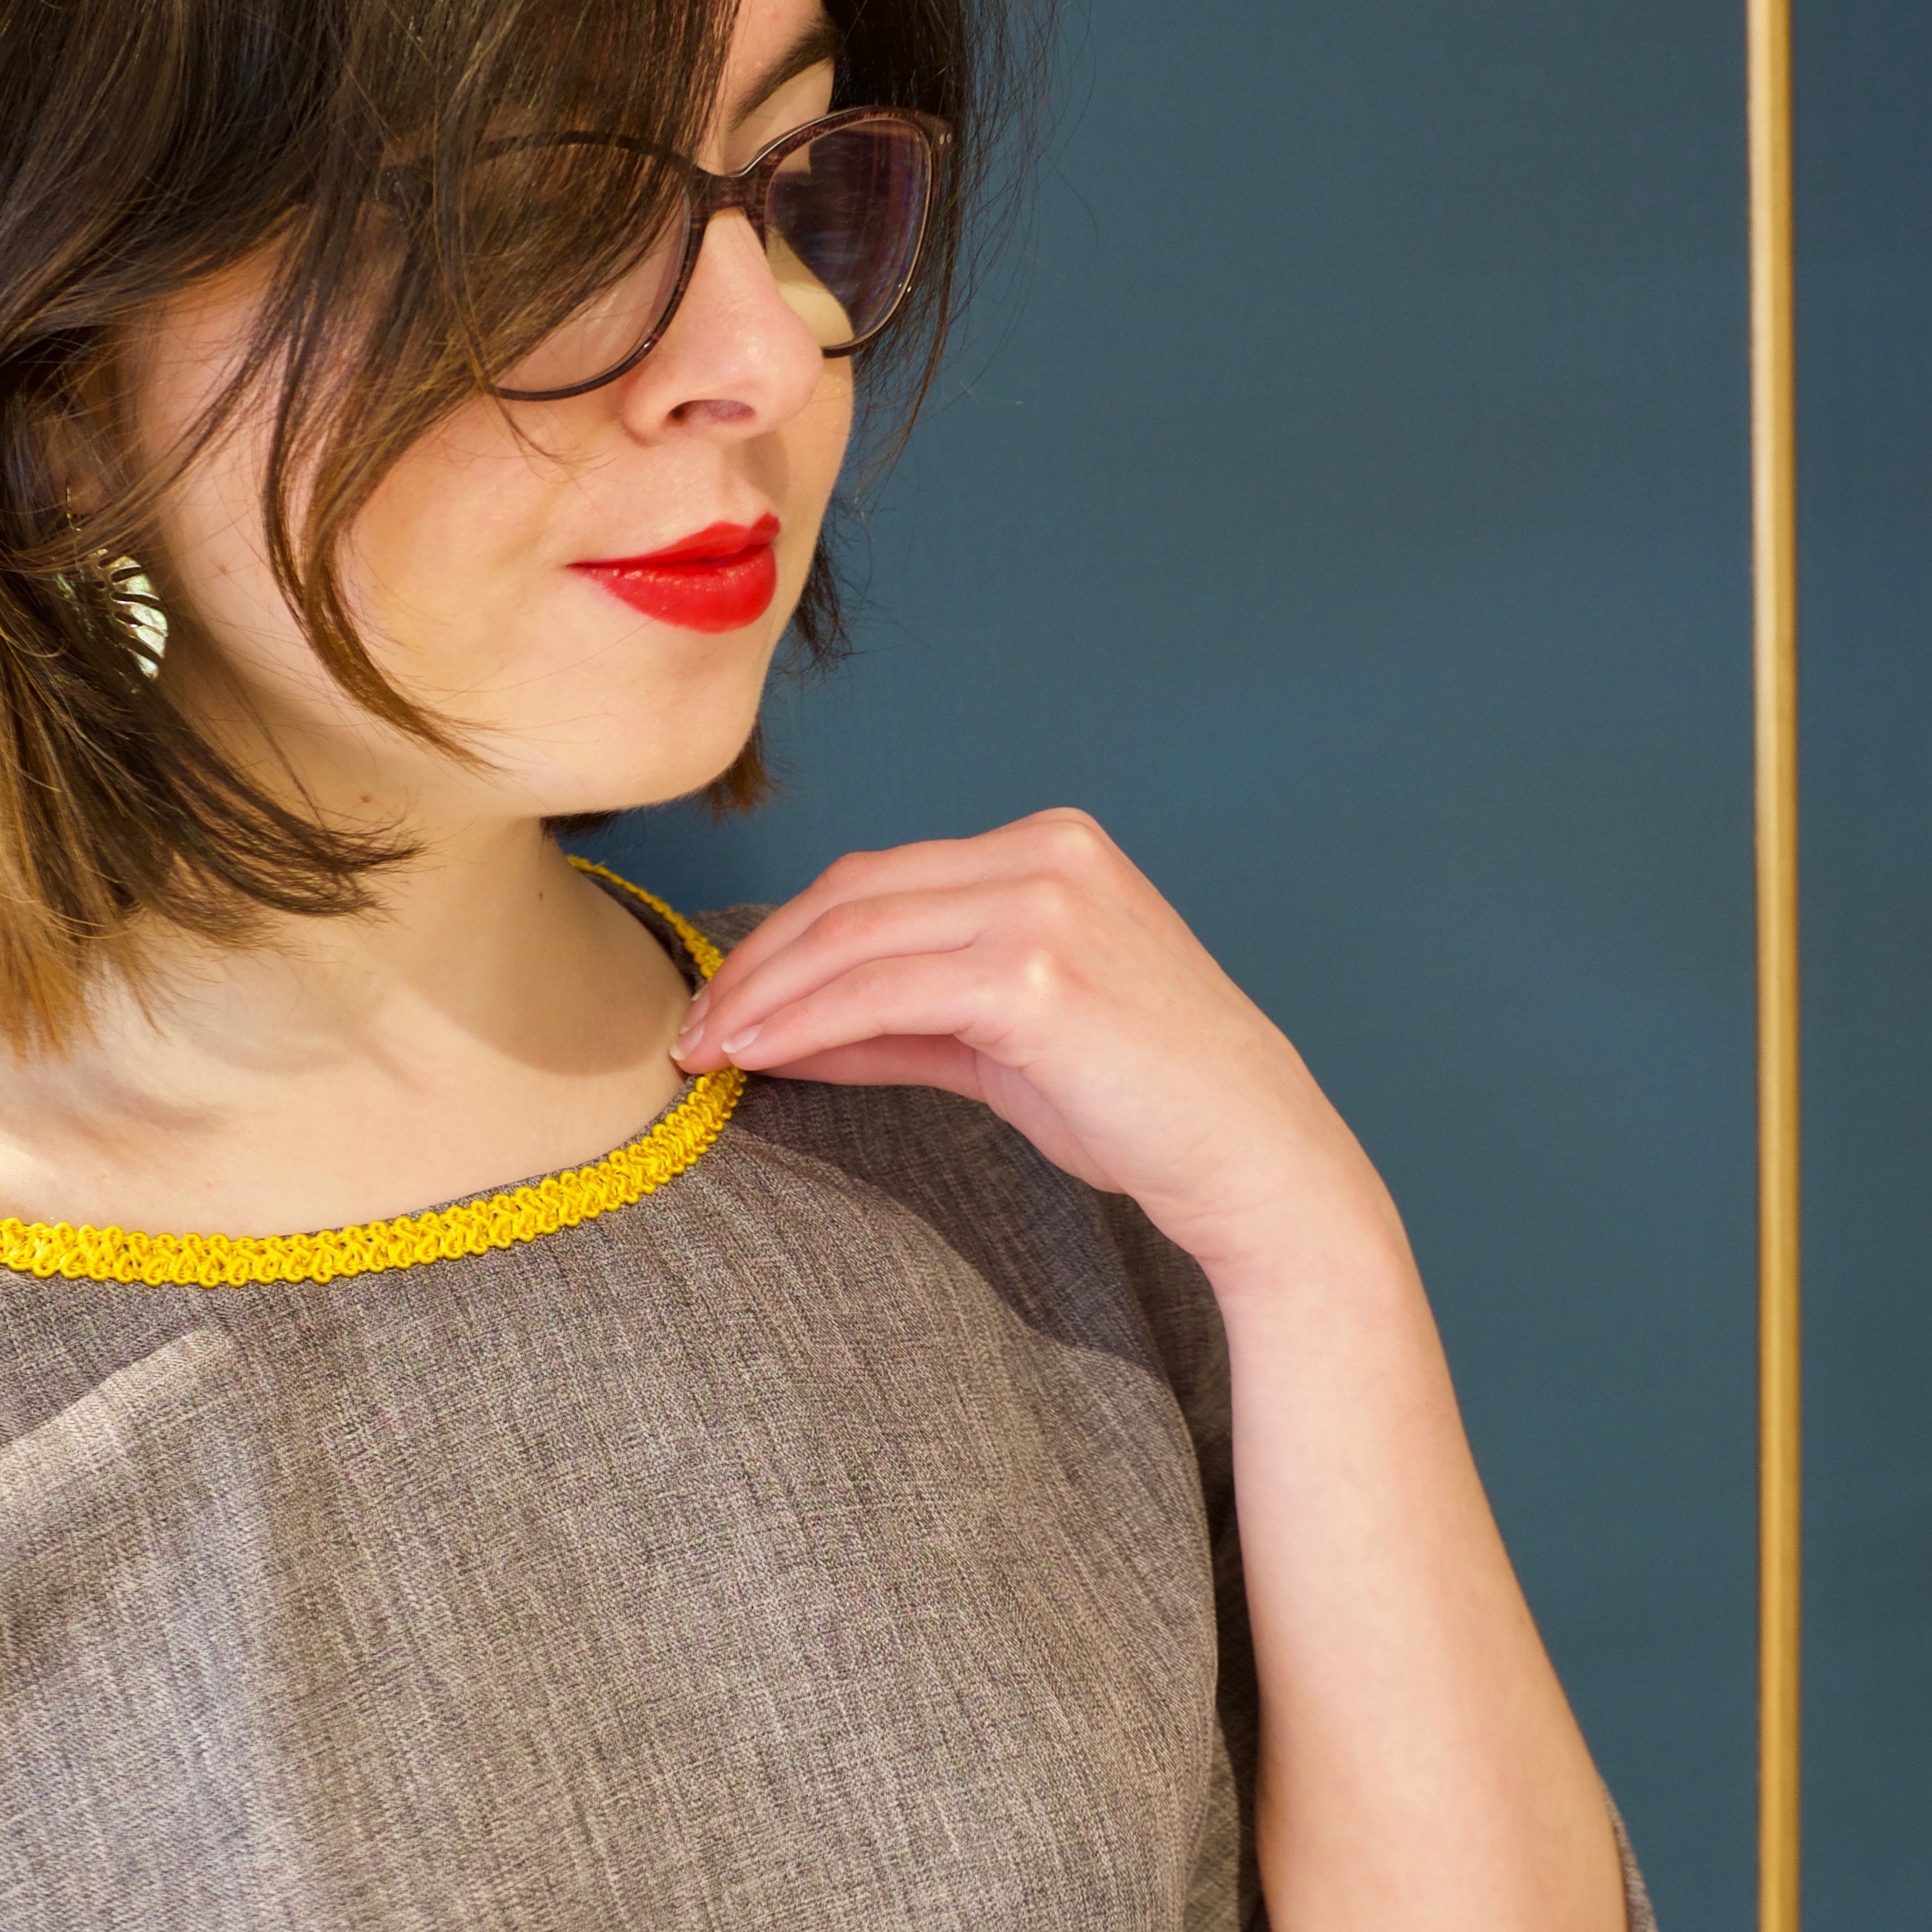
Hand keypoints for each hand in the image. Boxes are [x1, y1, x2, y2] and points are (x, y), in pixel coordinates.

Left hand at [671, 809, 1405, 1284]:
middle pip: (854, 894)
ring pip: (855, 936)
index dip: (786, 938)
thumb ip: (903, 1020)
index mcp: (1050, 847)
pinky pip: (881, 992)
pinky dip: (801, 1023)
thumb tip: (784, 1029)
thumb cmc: (1148, 1104)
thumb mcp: (1009, 1043)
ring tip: (702, 1051)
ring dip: (762, 996)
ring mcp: (1045, 905)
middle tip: (691, 1029)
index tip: (724, 1000)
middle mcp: (1047, 854)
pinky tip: (753, 1057)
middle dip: (757, 964)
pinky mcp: (1036, 974)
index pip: (879, 877)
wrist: (1259, 1162)